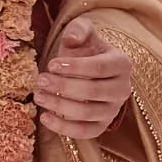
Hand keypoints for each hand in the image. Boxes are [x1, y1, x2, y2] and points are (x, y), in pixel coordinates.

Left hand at [34, 18, 132, 141]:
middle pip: (92, 91)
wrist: (89, 70)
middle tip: (41, 81)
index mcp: (122, 64)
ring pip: (87, 113)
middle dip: (63, 87)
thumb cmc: (85, 50)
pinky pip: (85, 132)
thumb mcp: (83, 34)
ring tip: (38, 96)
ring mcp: (113, 110)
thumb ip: (78, 29)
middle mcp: (122, 89)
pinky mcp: (102, 125)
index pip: (99, 68)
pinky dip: (64, 128)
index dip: (75, 67)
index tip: (51, 65)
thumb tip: (71, 39)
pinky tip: (44, 117)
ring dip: (60, 106)